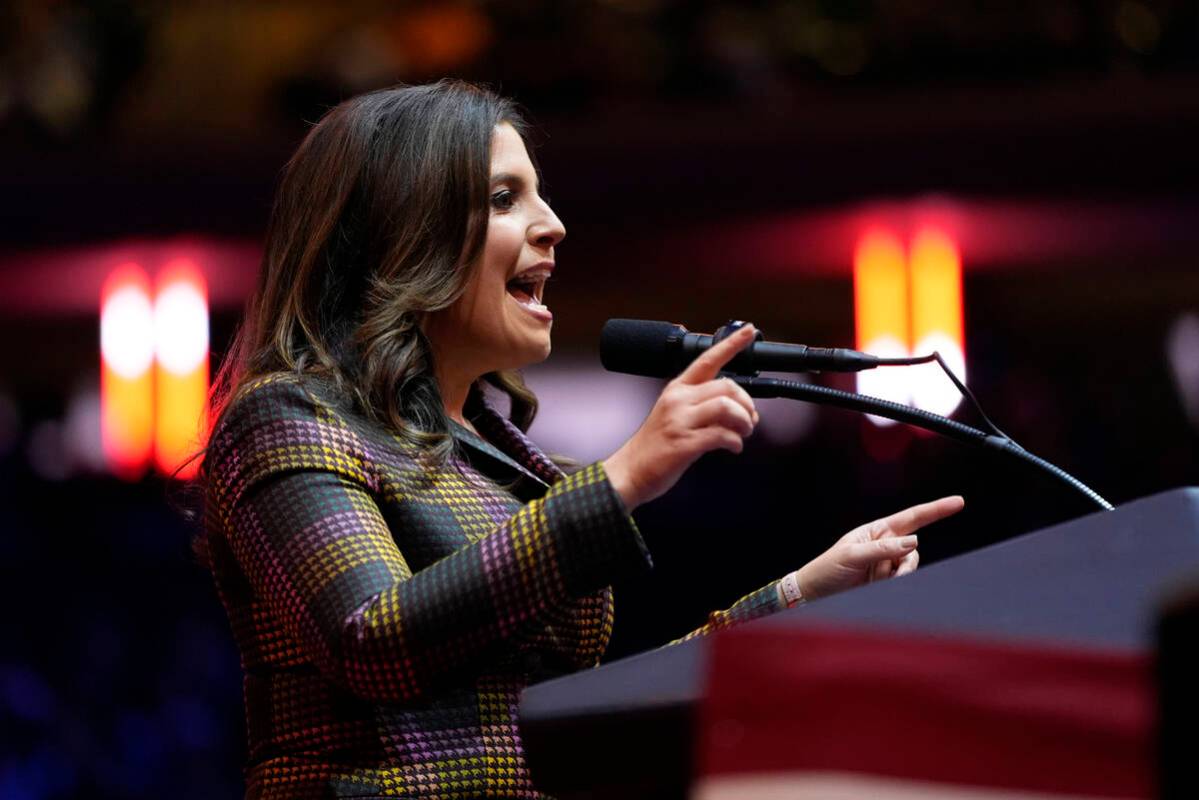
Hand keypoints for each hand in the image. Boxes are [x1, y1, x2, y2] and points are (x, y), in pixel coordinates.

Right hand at [603, 325, 759, 510]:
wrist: (630, 471)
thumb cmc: (655, 445)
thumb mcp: (673, 413)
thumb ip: (701, 405)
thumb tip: (738, 408)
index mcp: (676, 389)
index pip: (707, 359)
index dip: (731, 344)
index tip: (749, 331)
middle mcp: (678, 400)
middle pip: (726, 386)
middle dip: (747, 404)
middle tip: (750, 420)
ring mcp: (680, 421)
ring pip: (726, 407)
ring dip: (744, 421)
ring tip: (743, 433)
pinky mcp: (684, 443)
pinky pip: (721, 435)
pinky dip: (735, 442)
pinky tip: (734, 447)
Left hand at [794, 496, 964, 600]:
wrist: (815, 593)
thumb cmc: (828, 568)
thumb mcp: (852, 555)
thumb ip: (883, 549)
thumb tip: (913, 542)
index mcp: (877, 531)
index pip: (912, 518)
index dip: (936, 509)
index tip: (958, 502)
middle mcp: (885, 545)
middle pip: (914, 549)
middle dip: (908, 563)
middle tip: (893, 575)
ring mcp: (887, 564)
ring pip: (910, 567)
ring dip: (900, 576)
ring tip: (878, 583)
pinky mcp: (886, 581)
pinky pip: (903, 580)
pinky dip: (897, 584)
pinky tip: (879, 587)